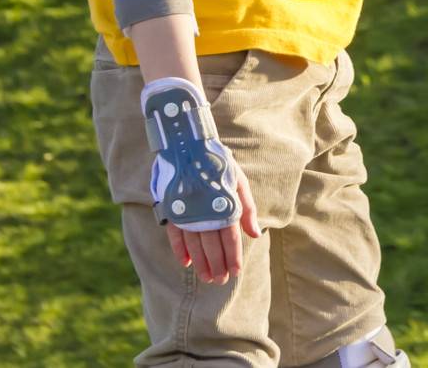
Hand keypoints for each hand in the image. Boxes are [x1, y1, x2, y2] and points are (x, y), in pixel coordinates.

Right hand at [165, 151, 259, 283]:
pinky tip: (186, 262)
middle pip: (212, 246)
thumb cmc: (218, 166)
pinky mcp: (172, 210)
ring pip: (195, 244)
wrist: (188, 146)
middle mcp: (205, 212)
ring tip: (206, 277)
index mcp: (224, 205)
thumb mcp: (239, 182)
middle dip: (217, 265)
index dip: (232, 257)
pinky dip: (180, 249)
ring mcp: (187, 212)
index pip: (230, 238)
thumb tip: (255, 235)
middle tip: (220, 281)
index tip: (235, 273)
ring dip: (201, 263)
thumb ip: (246, 209)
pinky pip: (175, 235)